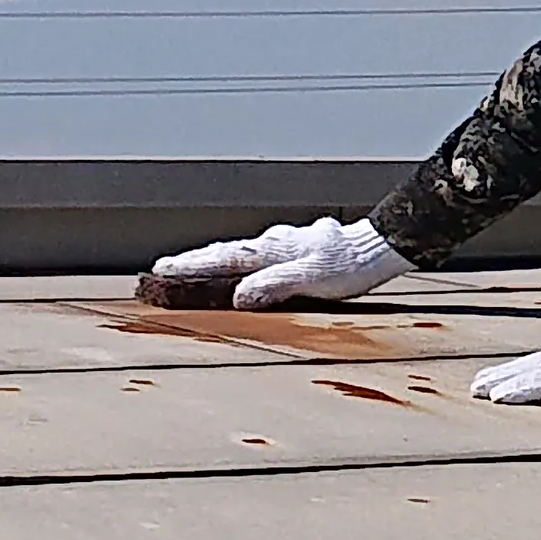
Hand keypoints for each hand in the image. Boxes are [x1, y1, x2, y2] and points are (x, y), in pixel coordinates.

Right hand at [149, 217, 405, 308]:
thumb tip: (239, 296)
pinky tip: (236, 269)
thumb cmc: (348, 266)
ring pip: (239, 252)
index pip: (223, 259)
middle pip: (225, 252)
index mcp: (272, 250)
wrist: (377, 247)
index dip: (191, 266)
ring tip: (188, 269)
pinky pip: (255, 255)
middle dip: (193, 262)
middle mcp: (272, 243)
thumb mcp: (312, 280)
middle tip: (162, 270)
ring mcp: (282, 244)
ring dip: (213, 261)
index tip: (162, 270)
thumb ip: (275, 286)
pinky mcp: (293, 250)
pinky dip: (236, 262)